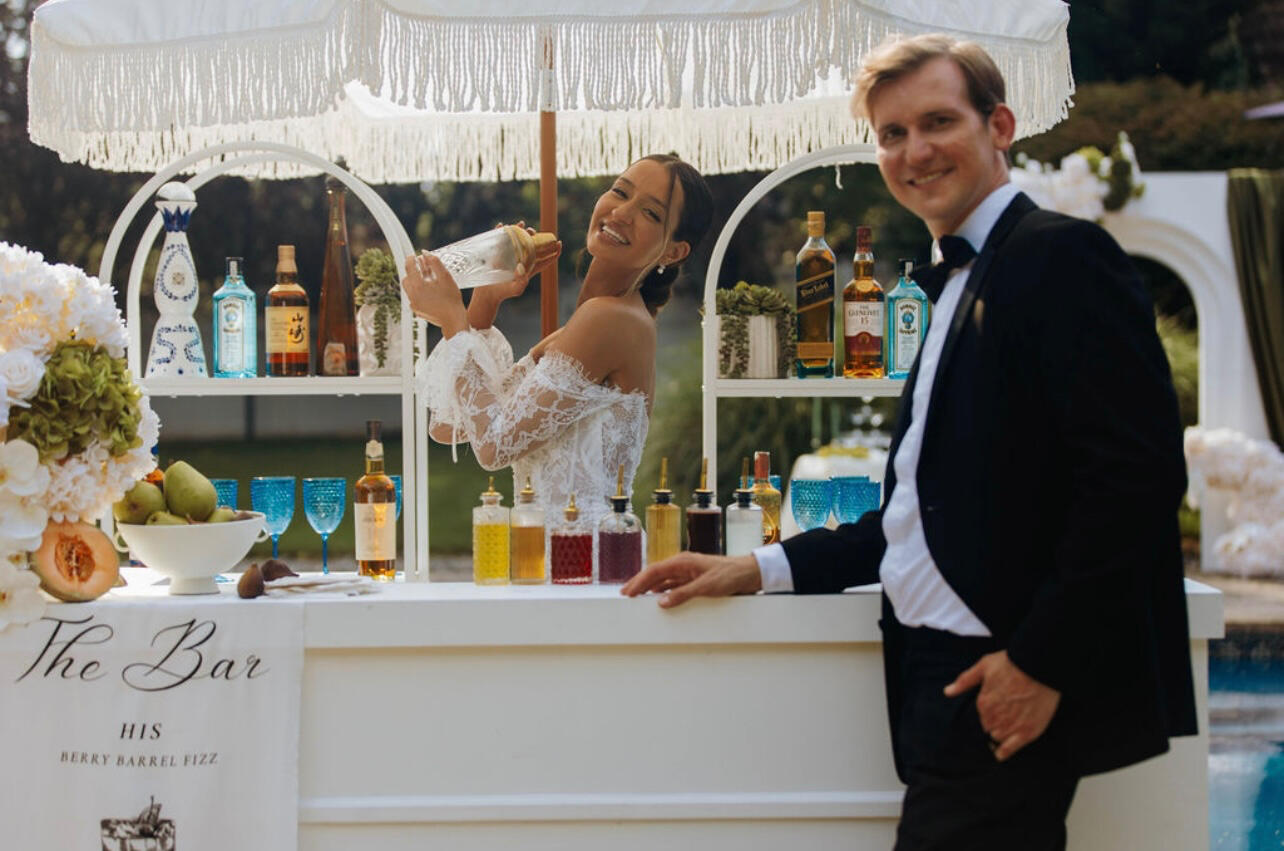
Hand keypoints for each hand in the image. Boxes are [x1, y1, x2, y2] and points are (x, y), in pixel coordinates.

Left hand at [403, 252, 467, 336]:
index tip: (414, 256)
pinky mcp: (417, 310)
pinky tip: (430, 292)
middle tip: (422, 267)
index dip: (411, 258)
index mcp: (418, 285)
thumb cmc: (451, 300)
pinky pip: (413, 297)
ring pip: (409, 288)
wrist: (453, 320)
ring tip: (428, 280)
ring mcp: (413, 304)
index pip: (409, 266)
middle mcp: (412, 295)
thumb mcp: (445, 277)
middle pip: (406, 277)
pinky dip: (418, 292)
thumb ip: (435, 262)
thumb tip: (425, 253)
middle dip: (412, 271)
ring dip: (415, 281)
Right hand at [467, 222, 562, 327]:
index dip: (554, 251)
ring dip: (521, 230)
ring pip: (519, 239)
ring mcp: (511, 255)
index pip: (546, 259)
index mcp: (530, 267)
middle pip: (533, 245)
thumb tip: (521, 266)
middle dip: (536, 236)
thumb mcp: (515, 289)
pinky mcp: (499, 253)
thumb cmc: (503, 293)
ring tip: (521, 224)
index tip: (559, 242)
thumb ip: (521, 281)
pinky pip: (501, 239)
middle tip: (531, 231)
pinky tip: (501, 226)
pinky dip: (501, 231)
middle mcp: (522, 260)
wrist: (488, 294)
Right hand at [620, 553, 760, 607]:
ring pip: (663, 580)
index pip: (654, 571)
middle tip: (625, 595)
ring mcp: (688, 573)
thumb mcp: (706, 587)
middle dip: (639, 584)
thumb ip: (683, 594)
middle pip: (655, 574)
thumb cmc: (730, 575)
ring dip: (650, 589)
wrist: (749, 574)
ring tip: (637, 598)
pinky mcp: (695, 581)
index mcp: (683, 561)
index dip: (638, 581)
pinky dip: (663, 592)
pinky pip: (674, 586)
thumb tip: (661, 602)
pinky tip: (659, 599)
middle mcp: (683, 565)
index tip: (627, 592)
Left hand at [944, 650, 1060, 761]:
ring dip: (1000, 734)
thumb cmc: (1012, 664)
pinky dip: (1003, 753)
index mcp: (983, 703)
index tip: (996, 706)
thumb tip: (947, 692)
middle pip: (988, 728)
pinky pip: (1010, 749)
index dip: (988, 712)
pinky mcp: (1027, 732)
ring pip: (997, 738)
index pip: (980, 716)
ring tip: (1009, 726)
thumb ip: (965, 681)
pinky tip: (1000, 755)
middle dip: (994, 723)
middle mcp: (994, 717)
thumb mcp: (984, 666)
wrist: (1039, 667)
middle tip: (1006, 714)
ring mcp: (1011, 726)